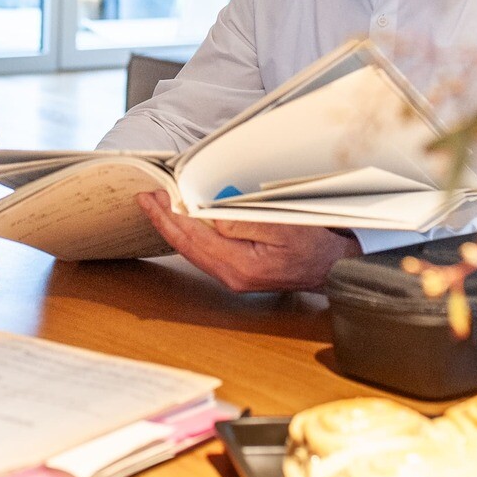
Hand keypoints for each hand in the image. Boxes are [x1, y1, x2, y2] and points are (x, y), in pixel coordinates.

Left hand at [136, 191, 360, 292]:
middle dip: (163, 221)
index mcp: (240, 266)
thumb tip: (210, 217)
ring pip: (191, 251)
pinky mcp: (235, 273)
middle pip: (185, 247)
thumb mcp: (281, 226)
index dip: (168, 217)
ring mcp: (232, 278)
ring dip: (173, 227)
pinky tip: (182, 221)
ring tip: (158, 206)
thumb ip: (243, 222)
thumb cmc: (312, 245)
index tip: (152, 198)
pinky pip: (203, 253)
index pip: (192, 239)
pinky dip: (188, 235)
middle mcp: (231, 277)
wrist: (330, 268)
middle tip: (146, 198)